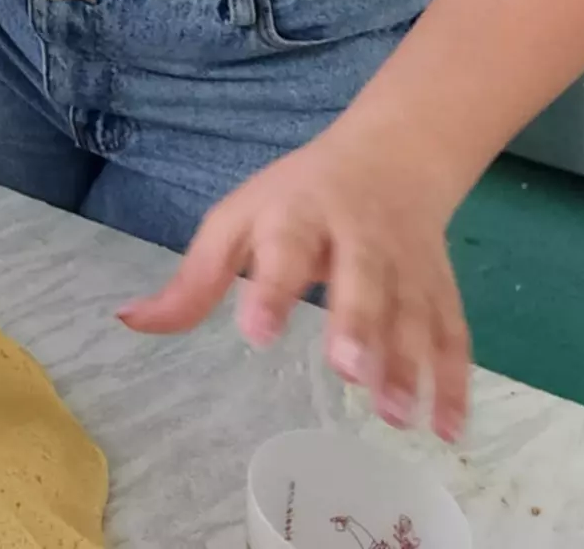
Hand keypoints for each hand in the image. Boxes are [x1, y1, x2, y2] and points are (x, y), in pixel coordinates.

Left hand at [118, 123, 471, 441]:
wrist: (393, 157)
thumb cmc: (297, 197)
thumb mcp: (238, 221)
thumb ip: (194, 279)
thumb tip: (129, 322)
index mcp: (298, 213)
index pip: (285, 246)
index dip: (272, 287)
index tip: (256, 332)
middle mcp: (357, 234)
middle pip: (363, 275)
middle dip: (358, 320)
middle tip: (347, 370)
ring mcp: (405, 261)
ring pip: (412, 309)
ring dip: (409, 362)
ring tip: (394, 414)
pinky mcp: (440, 286)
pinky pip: (452, 332)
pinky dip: (454, 381)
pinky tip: (447, 427)